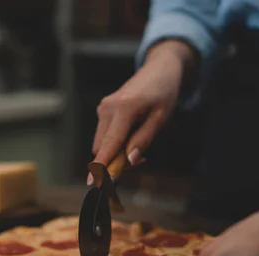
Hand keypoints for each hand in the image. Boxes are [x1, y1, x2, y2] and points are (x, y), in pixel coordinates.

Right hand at [89, 41, 195, 181]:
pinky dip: (117, 142)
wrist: (158, 70)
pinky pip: (106, 134)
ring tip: (141, 145)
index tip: (95, 182)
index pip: (110, 143)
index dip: (102, 165)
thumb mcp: (160, 118)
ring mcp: (103, 108)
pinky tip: (133, 136)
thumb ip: (144, 139)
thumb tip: (130, 161)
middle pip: (103, 147)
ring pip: (103, 142)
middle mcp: (108, 108)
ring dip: (118, 151)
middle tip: (142, 159)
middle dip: (116, 160)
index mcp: (123, 109)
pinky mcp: (104, 109)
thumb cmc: (163, 93)